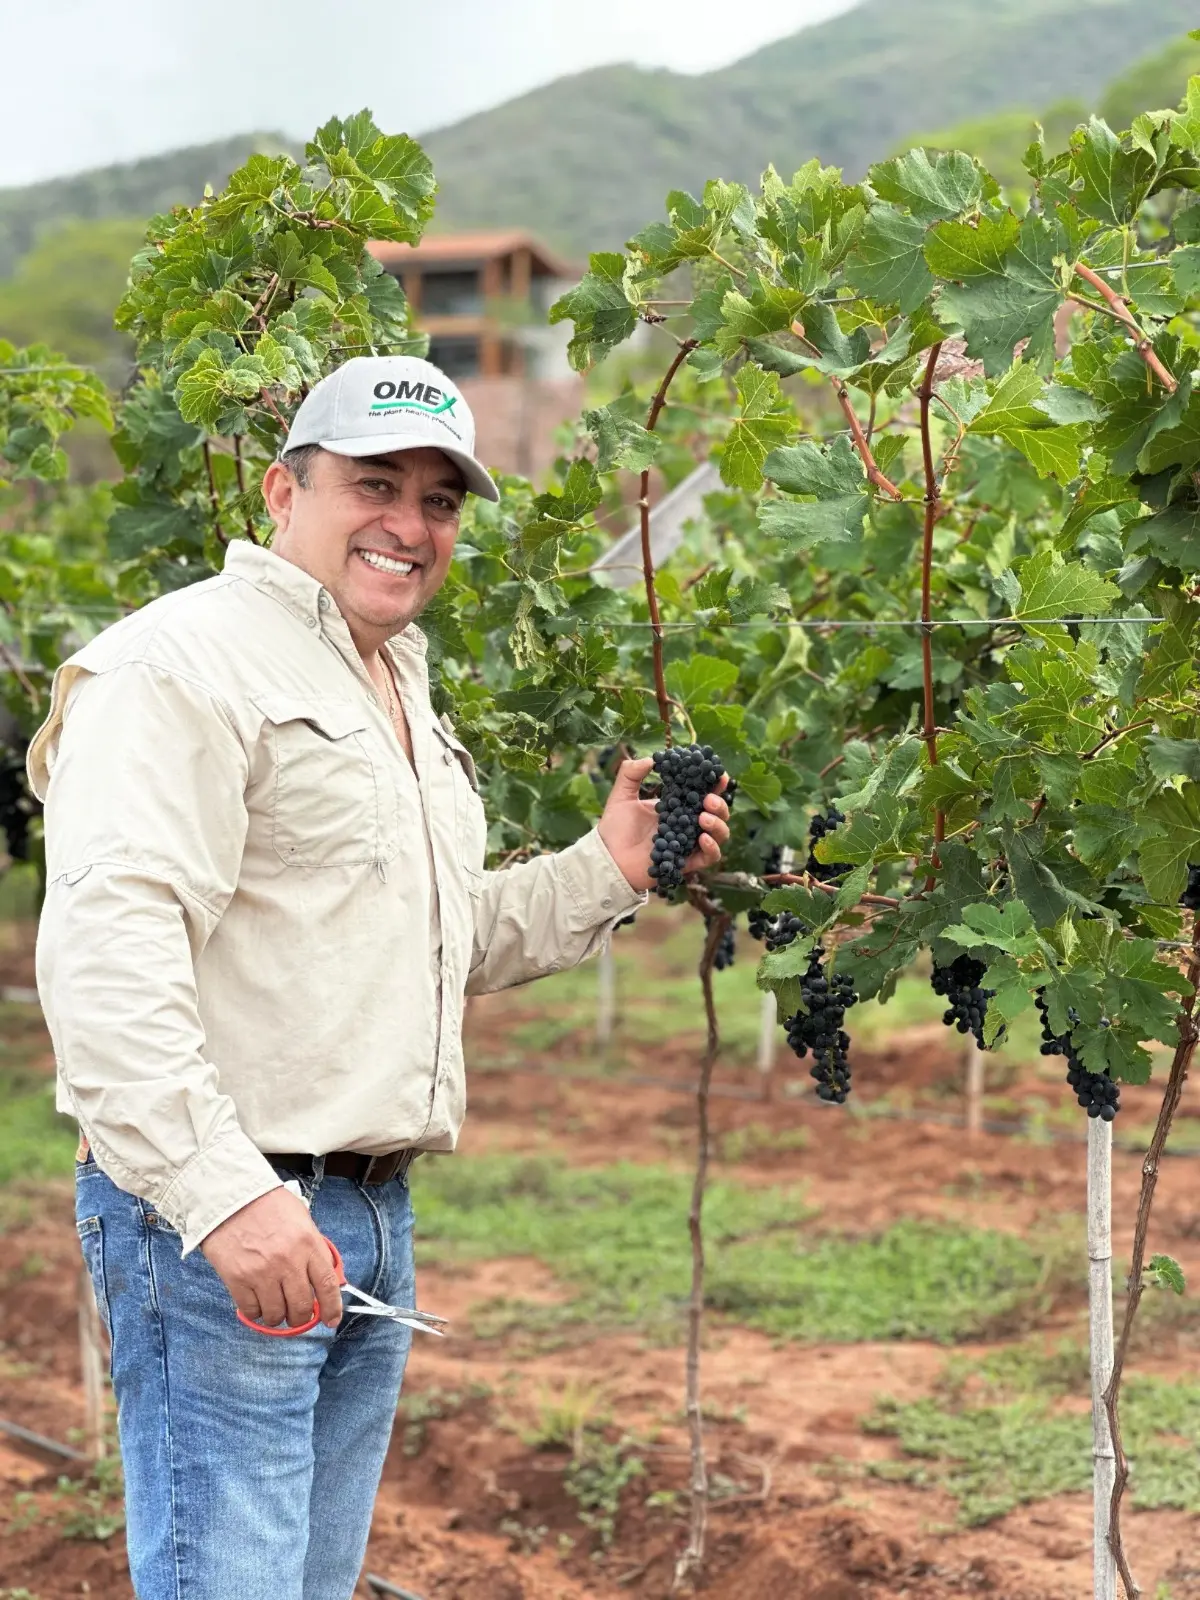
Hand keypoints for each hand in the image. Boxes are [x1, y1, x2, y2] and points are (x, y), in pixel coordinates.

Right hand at [200, 1186, 342, 1328]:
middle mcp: (288, 1261)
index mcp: (308, 1243)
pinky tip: (256, 1301)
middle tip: (297, 1314)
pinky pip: (252, 1311)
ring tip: (275, 1307)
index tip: (331, 1319)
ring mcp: (262, 1272)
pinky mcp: (237, 1280)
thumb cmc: (267, 1205)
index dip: (332, 1308)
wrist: (230, 1197)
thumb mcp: (301, 1219)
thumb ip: (314, 1248)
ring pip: (276, 1314)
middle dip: (302, 1317)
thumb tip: (326, 1277)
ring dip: (278, 1316)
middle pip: (302, 1306)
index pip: (327, 1285)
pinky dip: (256, 1312)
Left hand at [597, 756, 730, 892]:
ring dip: (718, 824)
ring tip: (703, 818)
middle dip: (719, 804)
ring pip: (720, 834)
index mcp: (678, 805)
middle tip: (708, 800)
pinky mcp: (687, 861)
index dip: (715, 783)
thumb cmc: (615, 828)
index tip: (719, 775)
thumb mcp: (621, 796)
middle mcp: (688, 823)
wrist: (608, 858)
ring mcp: (689, 842)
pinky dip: (712, 848)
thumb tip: (651, 758)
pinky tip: (703, 839)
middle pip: (717, 813)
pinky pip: (710, 857)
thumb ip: (631, 773)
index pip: (703, 792)